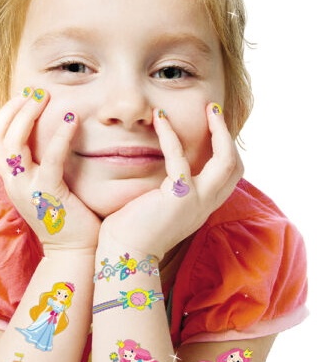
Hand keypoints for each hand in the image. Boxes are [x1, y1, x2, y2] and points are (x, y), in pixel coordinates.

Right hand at [0, 88, 100, 251]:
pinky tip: (72, 119)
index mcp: (12, 178)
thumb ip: (42, 161)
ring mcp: (27, 189)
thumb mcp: (47, 184)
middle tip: (35, 91)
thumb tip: (47, 136)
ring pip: (14, 145)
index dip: (0, 112)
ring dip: (27, 116)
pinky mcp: (48, 195)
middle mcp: (13, 182)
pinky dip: (59, 137)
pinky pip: (50, 161)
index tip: (15, 91)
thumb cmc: (67, 214)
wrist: (76, 250)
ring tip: (44, 97)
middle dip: (13, 108)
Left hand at [99, 103, 242, 259]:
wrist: (125, 253)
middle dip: (228, 134)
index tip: (214, 125)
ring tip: (207, 108)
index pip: (228, 175)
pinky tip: (159, 118)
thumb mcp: (162, 206)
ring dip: (218, 130)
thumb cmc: (135, 229)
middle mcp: (205, 204)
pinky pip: (180, 158)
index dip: (226, 148)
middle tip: (214, 110)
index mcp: (202, 205)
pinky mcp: (178, 198)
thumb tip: (167, 171)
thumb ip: (171, 189)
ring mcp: (196, 201)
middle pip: (235, 166)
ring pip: (226, 161)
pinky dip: (171, 134)